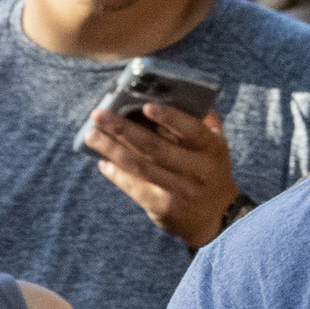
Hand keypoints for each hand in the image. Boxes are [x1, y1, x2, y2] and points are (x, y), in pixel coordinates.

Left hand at [79, 100, 241, 248]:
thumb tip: (176, 92)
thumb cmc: (211, 169)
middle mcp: (197, 169)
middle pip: (155, 148)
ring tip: (92, 136)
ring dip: (112, 150)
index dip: (170, 118)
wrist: (217, 216)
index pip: (191, 130)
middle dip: (123, 130)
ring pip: (140, 166)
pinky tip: (103, 161)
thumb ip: (202, 119)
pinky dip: (116, 173)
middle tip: (99, 115)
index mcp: (211, 148)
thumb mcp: (216, 144)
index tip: (146, 106)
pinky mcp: (163, 206)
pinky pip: (135, 187)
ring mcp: (180, 190)